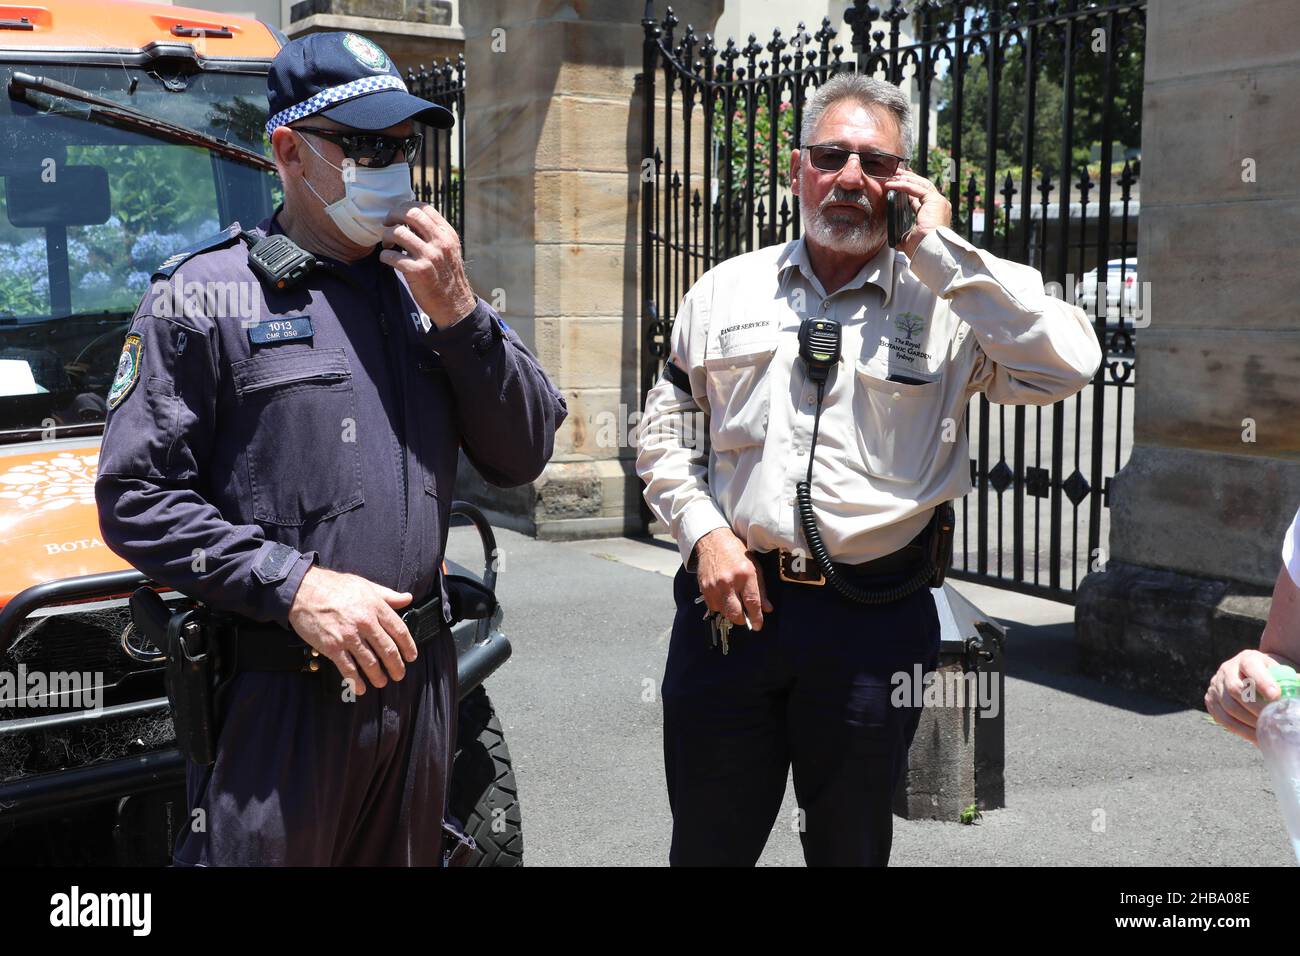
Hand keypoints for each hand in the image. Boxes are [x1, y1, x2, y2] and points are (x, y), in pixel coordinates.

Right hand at [287, 565, 416, 695]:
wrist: (303, 591)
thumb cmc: (334, 586)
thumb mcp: (365, 586)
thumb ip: (388, 595)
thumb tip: (408, 598)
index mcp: (376, 607)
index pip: (399, 630)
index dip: (408, 646)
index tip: (411, 657)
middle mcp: (365, 623)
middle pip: (388, 650)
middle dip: (396, 666)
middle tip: (399, 674)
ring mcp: (348, 636)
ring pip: (370, 663)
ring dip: (378, 676)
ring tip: (382, 682)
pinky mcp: (332, 647)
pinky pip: (348, 669)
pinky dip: (356, 681)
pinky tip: (360, 688)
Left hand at [378, 201, 476, 330]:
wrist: (455, 305)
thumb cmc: (447, 277)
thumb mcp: (448, 251)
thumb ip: (434, 234)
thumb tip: (410, 218)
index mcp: (447, 234)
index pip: (423, 208)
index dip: (405, 207)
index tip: (397, 216)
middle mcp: (440, 242)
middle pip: (410, 214)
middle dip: (392, 216)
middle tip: (387, 224)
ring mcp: (429, 256)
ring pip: (397, 232)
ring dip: (386, 237)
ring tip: (387, 245)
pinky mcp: (418, 272)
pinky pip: (391, 256)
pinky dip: (384, 256)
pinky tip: (387, 260)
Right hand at [693, 527, 773, 630]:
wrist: (713, 541)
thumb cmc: (736, 552)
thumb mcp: (755, 567)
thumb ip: (761, 590)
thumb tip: (766, 608)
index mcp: (745, 575)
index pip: (752, 603)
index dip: (756, 618)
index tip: (757, 625)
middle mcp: (729, 581)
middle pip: (735, 613)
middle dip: (742, 619)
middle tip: (746, 616)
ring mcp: (714, 586)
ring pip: (724, 612)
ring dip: (730, 611)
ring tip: (734, 601)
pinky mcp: (704, 588)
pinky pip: (713, 606)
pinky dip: (720, 606)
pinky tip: (724, 596)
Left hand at [882, 168, 951, 258]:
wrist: (931, 251)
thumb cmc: (922, 249)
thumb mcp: (909, 240)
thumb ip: (903, 235)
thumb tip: (894, 238)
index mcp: (934, 214)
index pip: (920, 197)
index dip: (908, 189)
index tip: (898, 184)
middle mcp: (938, 206)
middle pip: (922, 186)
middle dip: (908, 178)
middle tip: (896, 173)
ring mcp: (938, 202)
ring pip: (920, 184)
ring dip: (906, 178)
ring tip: (893, 174)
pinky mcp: (935, 200)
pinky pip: (916, 188)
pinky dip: (903, 185)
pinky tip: (893, 184)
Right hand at [1205, 649, 1297, 744]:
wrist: (1253, 677)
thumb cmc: (1273, 677)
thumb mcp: (1282, 672)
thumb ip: (1291, 681)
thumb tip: (1299, 690)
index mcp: (1247, 658)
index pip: (1250, 667)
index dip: (1262, 682)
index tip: (1276, 696)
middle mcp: (1227, 669)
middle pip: (1235, 689)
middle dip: (1255, 707)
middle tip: (1273, 721)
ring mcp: (1216, 685)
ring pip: (1227, 706)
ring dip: (1248, 722)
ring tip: (1266, 733)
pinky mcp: (1210, 700)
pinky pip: (1222, 718)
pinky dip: (1240, 730)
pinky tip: (1256, 738)